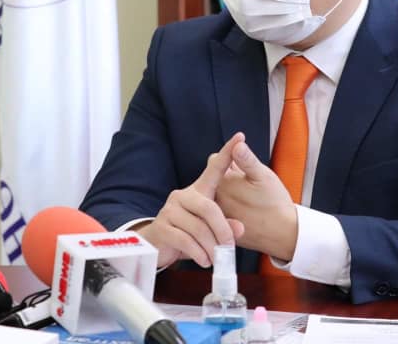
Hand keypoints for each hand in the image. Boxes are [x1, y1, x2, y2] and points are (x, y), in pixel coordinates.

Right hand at [135, 133, 245, 267]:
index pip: (214, 169)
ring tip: (215, 258)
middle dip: (223, 231)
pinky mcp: (162, 227)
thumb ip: (226, 227)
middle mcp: (183, 196)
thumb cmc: (188, 235)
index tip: (240, 136)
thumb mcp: (210, 230)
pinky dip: (199, 254)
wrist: (157, 247)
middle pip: (209, 208)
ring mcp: (170, 210)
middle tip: (229, 248)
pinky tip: (204, 260)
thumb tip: (239, 228)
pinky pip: (186, 241)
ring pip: (199, 229)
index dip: (227, 153)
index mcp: (198, 191)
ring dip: (211, 248)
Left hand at [216, 141, 298, 261]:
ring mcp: (218, 215)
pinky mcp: (223, 227)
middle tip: (249, 183)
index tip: (243, 164)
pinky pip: (223, 209)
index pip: (215, 161)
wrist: (283, 234)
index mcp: (221, 185)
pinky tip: (248, 210)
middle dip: (229, 175)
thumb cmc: (275, 204)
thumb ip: (247, 159)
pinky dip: (232, 206)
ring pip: (219, 193)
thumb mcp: (263, 176)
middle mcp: (214, 201)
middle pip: (216, 177)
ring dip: (230, 191)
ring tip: (250, 197)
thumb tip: (236, 145)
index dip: (231, 159)